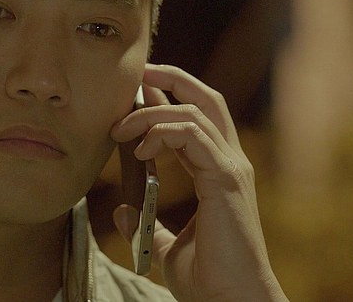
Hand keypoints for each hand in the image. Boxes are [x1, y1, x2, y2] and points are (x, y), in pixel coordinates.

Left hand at [110, 64, 286, 301]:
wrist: (231, 300)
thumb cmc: (209, 279)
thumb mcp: (167, 247)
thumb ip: (149, 225)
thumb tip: (123, 212)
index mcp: (220, 172)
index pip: (197, 116)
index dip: (168, 98)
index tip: (136, 91)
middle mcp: (230, 162)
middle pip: (206, 98)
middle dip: (171, 78)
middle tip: (137, 74)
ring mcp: (232, 168)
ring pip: (196, 111)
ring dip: (152, 113)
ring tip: (120, 129)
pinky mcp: (226, 179)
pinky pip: (194, 135)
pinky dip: (164, 133)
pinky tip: (141, 151)